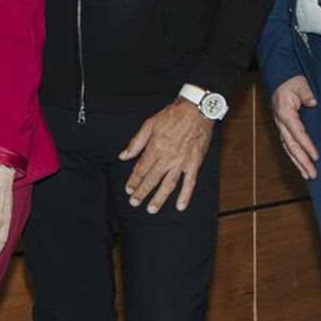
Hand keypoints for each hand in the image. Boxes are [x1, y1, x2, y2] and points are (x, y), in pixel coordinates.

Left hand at [119, 98, 215, 212]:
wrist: (197, 110)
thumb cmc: (172, 116)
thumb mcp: (149, 124)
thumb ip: (136, 142)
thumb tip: (123, 156)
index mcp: (155, 147)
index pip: (141, 168)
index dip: (134, 180)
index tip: (128, 189)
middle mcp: (168, 157)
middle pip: (152, 179)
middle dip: (142, 192)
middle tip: (134, 202)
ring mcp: (182, 161)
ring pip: (169, 184)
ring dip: (159, 198)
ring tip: (151, 209)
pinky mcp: (195, 163)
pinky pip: (190, 182)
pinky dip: (186, 195)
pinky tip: (180, 206)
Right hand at [270, 75, 319, 179]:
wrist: (280, 79)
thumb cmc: (291, 82)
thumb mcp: (300, 84)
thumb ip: (306, 93)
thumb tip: (313, 102)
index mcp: (285, 113)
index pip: (297, 133)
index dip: (306, 145)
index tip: (316, 156)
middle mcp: (281, 123)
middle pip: (291, 145)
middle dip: (302, 161)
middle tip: (313, 174)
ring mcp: (281, 127)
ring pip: (288, 148)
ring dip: (297, 162)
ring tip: (307, 175)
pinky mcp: (283, 128)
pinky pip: (288, 145)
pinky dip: (294, 156)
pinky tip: (300, 164)